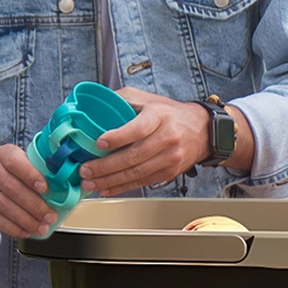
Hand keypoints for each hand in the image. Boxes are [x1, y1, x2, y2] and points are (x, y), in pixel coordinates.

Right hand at [0, 144, 56, 239]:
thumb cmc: (4, 175)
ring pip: (6, 206)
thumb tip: (65, 184)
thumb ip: (36, 170)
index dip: (31, 175)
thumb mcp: (17, 165)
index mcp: (4, 154)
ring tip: (41, 227)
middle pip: (13, 188)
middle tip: (50, 216)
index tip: (45, 188)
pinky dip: (13, 228)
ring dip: (26, 220)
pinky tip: (25, 231)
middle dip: (35, 205)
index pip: (16, 162)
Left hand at [78, 88, 210, 196]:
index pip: (138, 128)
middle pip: (134, 156)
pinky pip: (142, 182)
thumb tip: (93, 106)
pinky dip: (122, 187)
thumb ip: (122, 100)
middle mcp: (167, 138)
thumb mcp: (148, 99)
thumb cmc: (169, 114)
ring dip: (110, 180)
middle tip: (86, 169)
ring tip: (90, 182)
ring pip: (136, 173)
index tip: (99, 143)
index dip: (118, 137)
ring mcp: (169, 158)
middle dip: (106, 166)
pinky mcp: (168, 172)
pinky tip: (106, 188)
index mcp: (159, 116)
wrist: (201, 131)